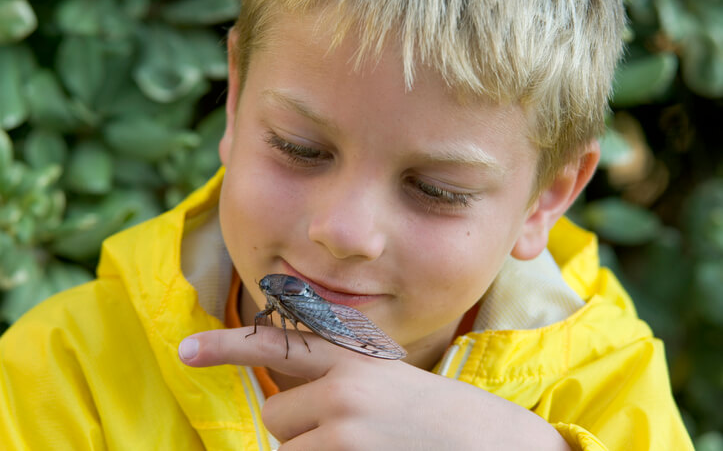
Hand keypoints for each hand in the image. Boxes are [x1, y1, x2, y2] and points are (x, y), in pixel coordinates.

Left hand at [179, 327, 570, 450]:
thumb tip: (286, 405)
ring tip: (365, 448)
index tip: (186, 350)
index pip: (281, 344)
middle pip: (275, 418)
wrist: (496, 445)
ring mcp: (345, 425)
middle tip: (346, 438)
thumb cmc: (440, 422)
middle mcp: (345, 385)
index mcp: (357, 360)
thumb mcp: (389, 386)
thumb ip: (338, 386)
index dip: (229, 346)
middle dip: (295, 435)